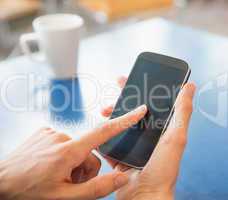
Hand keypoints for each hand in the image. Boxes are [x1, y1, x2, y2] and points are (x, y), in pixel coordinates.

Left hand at [0, 105, 146, 199]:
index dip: (124, 121)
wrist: (0, 181)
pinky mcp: (46, 131)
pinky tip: (50, 164)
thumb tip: (122, 177)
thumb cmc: (30, 192)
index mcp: (69, 151)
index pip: (104, 132)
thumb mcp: (65, 197)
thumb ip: (97, 188)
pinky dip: (63, 154)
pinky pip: (64, 143)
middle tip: (69, 181)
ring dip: (73, 162)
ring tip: (57, 174)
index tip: (138, 111)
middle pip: (89, 151)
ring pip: (77, 148)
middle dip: (85, 168)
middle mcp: (62, 136)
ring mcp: (52, 132)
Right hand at [101, 77, 195, 199]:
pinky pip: (110, 144)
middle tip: (113, 95)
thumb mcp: (175, 138)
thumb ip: (182, 112)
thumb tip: (190, 87)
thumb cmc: (163, 171)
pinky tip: (98, 129)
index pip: (149, 105)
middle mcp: (147, 138)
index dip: (139, 91)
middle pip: (131, 114)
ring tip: (103, 112)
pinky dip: (104, 137)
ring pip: (119, 127)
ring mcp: (133, 148)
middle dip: (121, 102)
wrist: (144, 198)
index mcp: (160, 131)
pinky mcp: (120, 158)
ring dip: (110, 118)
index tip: (129, 81)